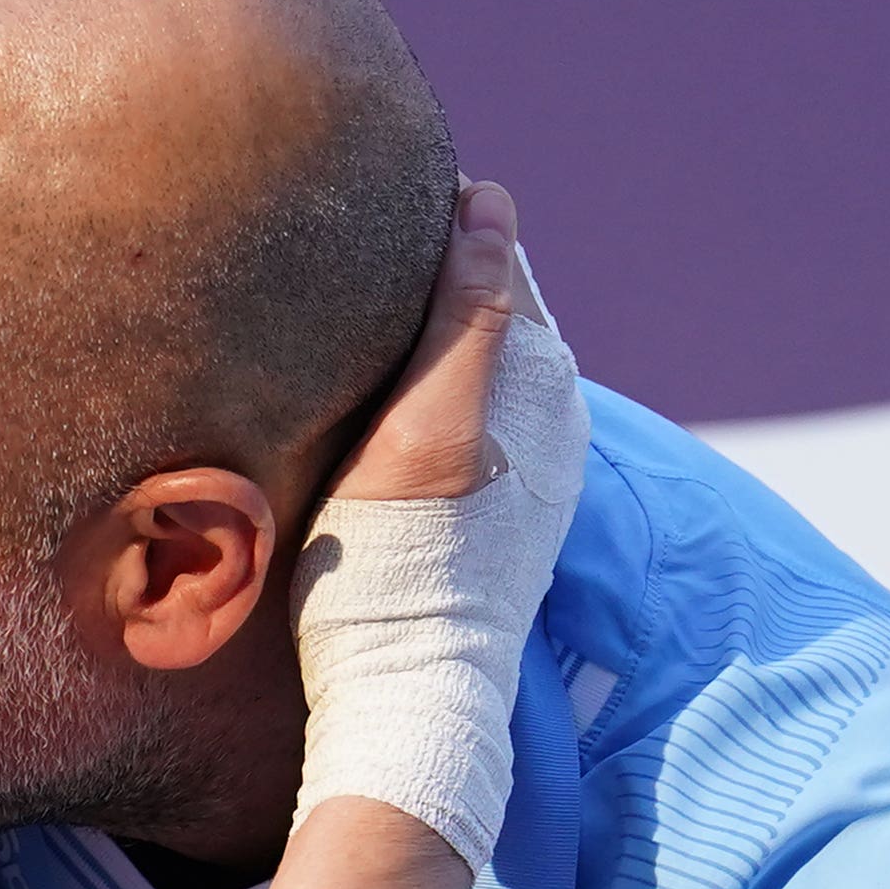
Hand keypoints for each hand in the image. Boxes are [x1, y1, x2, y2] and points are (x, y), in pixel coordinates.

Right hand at [292, 185, 584, 871]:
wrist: (404, 690)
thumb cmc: (403, 556)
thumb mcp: (428, 416)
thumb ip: (467, 306)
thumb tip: (489, 198)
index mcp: (540, 374)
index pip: (492, 254)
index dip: (431, 222)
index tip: (358, 207)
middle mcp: (549, 414)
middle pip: (484, 307)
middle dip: (428, 276)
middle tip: (340, 256)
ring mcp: (523, 466)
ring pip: (471, 365)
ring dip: (421, 338)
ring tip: (347, 323)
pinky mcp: (494, 514)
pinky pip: (460, 421)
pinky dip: (422, 396)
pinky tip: (371, 411)